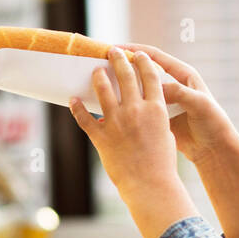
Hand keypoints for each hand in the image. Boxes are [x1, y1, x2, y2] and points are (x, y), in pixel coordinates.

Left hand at [68, 47, 199, 237]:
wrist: (150, 186)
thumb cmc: (162, 164)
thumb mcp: (165, 134)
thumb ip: (155, 116)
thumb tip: (147, 106)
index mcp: (156, 109)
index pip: (150, 76)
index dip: (143, 62)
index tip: (137, 54)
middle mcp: (136, 111)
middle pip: (126, 76)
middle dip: (118, 59)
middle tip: (113, 51)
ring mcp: (117, 123)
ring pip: (103, 90)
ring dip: (98, 77)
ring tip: (96, 70)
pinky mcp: (102, 137)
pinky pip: (85, 118)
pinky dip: (77, 108)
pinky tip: (72, 99)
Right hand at [114, 42, 238, 164]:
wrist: (214, 149)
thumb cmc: (212, 122)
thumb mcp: (198, 104)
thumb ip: (179, 92)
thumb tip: (157, 86)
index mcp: (183, 75)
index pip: (155, 57)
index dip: (136, 51)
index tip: (117, 49)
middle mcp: (172, 85)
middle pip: (144, 70)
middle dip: (125, 65)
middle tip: (104, 62)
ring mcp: (164, 101)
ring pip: (140, 89)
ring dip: (123, 85)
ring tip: (103, 83)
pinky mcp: (159, 117)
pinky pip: (140, 107)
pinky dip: (128, 105)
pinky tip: (113, 106)